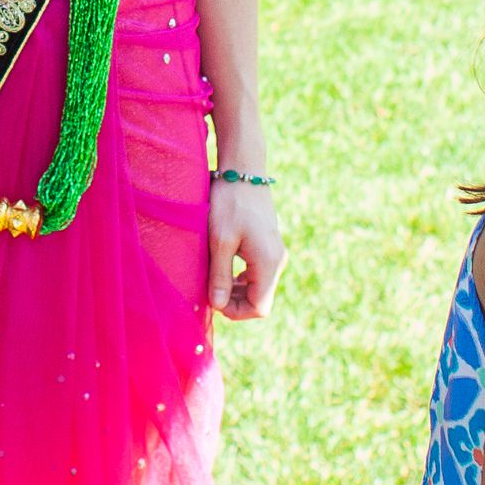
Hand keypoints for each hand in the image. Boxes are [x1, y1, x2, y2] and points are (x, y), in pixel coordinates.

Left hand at [209, 177, 284, 319]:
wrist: (243, 172)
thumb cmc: (229, 204)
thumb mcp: (220, 241)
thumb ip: (219, 275)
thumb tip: (217, 306)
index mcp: (268, 263)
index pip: (259, 308)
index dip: (236, 312)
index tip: (212, 300)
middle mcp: (277, 261)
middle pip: (259, 300)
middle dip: (233, 302)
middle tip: (207, 290)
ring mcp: (274, 254)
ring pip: (257, 287)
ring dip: (235, 290)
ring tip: (211, 279)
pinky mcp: (267, 247)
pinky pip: (256, 274)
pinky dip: (239, 278)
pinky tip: (221, 269)